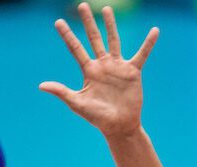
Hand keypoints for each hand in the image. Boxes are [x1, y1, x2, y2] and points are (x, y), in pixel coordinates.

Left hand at [39, 4, 158, 138]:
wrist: (118, 126)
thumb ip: (61, 91)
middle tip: (82, 5)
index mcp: (88, 71)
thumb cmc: (97, 117)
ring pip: (114, 40)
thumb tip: (41, 85)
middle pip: (94, 38)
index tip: (58, 21)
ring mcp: (117, 66)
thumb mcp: (77, 103)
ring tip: (106, 9)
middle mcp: (102, 65)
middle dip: (88, 22)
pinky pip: (142, 54)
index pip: (75, 49)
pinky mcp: (133, 71)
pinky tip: (155, 31)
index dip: (67, 35)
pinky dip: (149, 43)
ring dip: (111, 25)